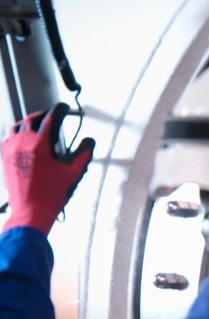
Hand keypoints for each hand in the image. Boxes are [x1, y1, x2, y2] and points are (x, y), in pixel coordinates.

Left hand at [1, 104, 94, 234]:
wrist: (30, 210)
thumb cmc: (50, 194)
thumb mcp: (72, 173)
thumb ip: (83, 154)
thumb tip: (89, 142)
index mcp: (39, 143)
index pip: (51, 118)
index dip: (60, 110)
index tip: (64, 108)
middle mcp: (22, 143)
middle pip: (31, 119)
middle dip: (43, 114)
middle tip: (52, 116)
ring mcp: (10, 150)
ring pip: (16, 127)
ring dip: (27, 122)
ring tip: (36, 124)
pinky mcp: (5, 159)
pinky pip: (7, 139)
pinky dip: (16, 135)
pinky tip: (22, 140)